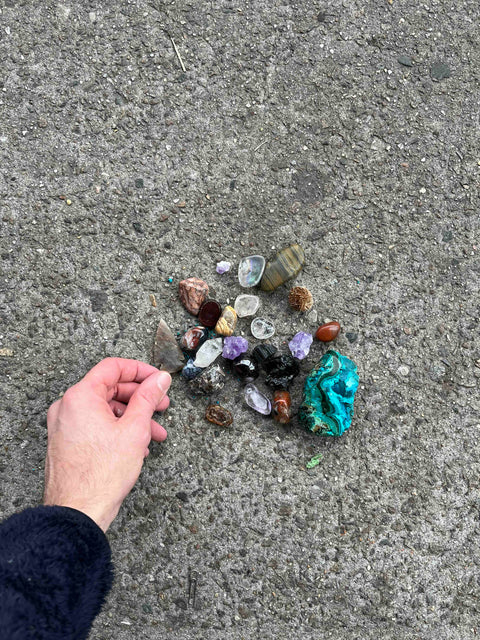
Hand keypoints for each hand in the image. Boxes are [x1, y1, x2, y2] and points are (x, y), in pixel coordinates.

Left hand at [43, 358, 171, 531]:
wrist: (77, 512)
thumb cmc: (101, 474)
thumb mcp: (135, 429)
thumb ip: (148, 398)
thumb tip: (159, 378)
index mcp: (80, 396)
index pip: (113, 367)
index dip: (140, 370)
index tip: (158, 379)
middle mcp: (67, 407)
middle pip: (109, 389)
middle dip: (140, 398)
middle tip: (162, 406)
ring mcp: (64, 425)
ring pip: (105, 410)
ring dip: (133, 418)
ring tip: (155, 434)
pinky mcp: (66, 442)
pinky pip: (95, 426)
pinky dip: (117, 430)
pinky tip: (137, 446)